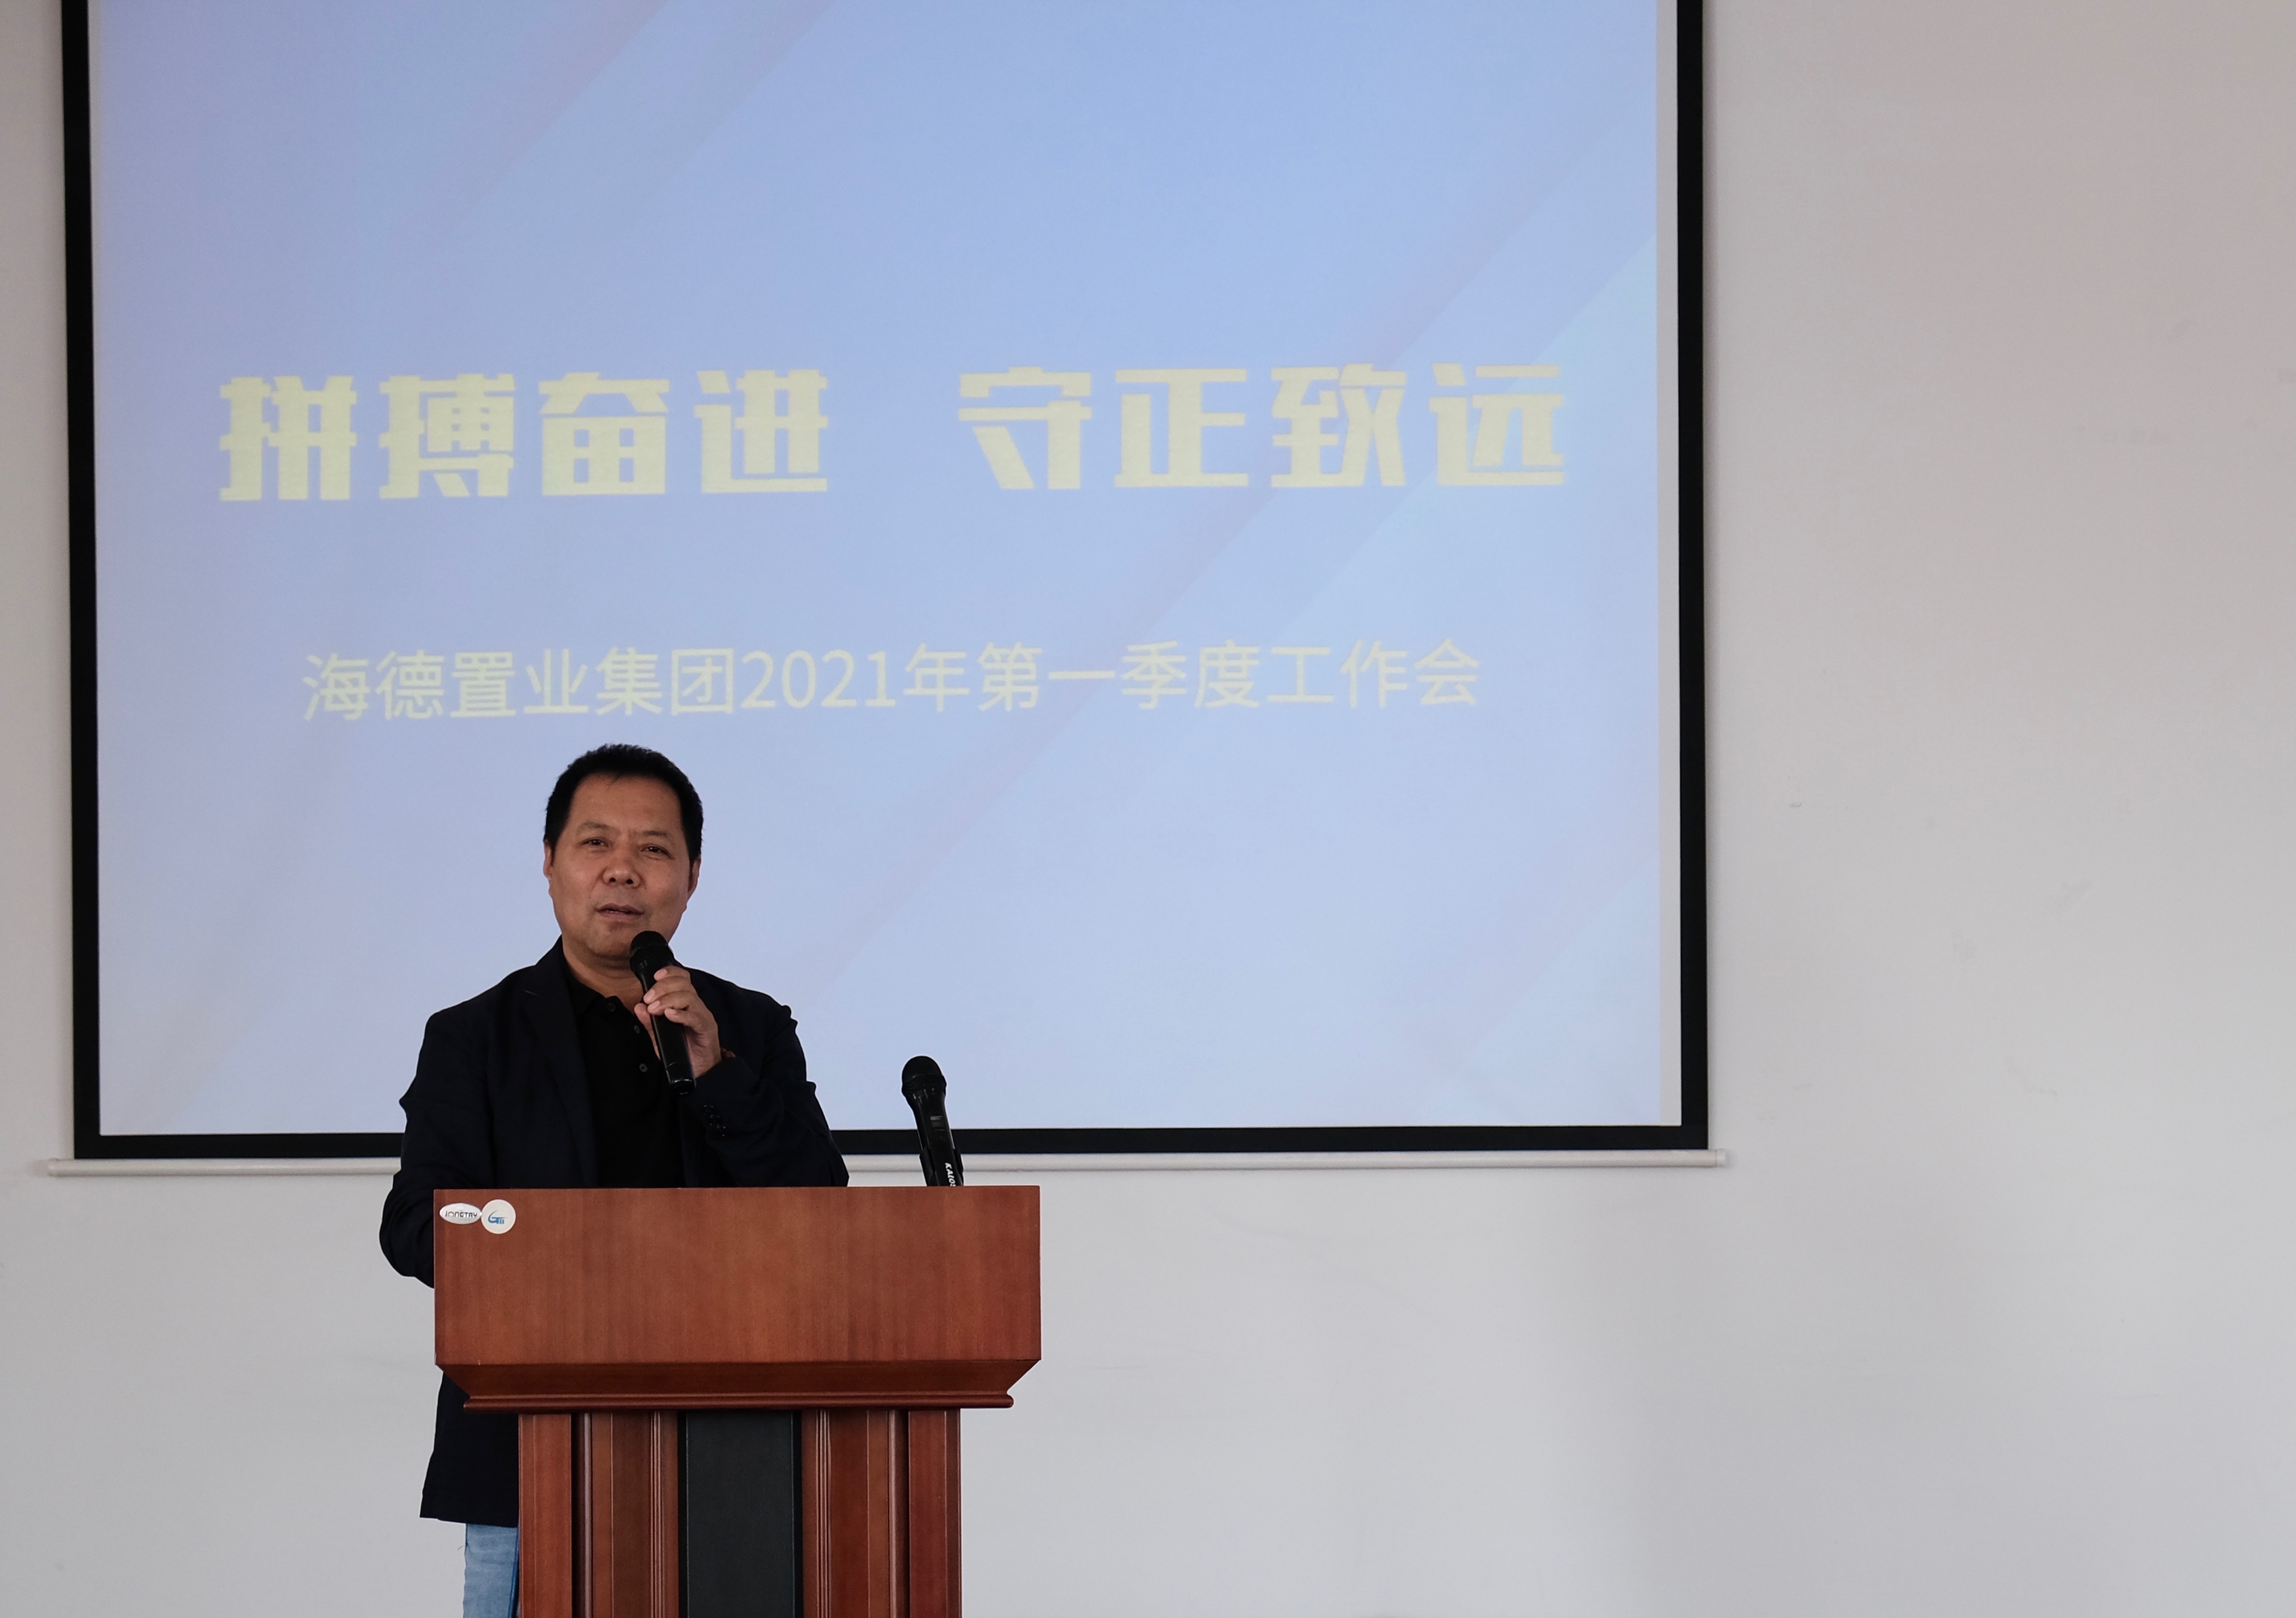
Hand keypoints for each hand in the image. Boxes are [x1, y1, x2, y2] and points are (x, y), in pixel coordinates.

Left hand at [636, 964, 722, 1078]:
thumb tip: (639, 1007)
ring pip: (689, 997)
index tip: (654, 976)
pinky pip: (696, 1017)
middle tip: (649, 999)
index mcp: (686, 1004)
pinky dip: (681, 1014)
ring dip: (668, 1000)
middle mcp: (696, 1007)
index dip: (670, 973)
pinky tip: (670, 1015)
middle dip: (662, 988)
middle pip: (684, 985)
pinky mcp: (706, 1029)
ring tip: (655, 1009)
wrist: (700, 1072)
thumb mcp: (660, 1037)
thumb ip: (650, 1023)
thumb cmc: (684, 1052)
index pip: (682, 979)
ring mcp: (702, 1017)